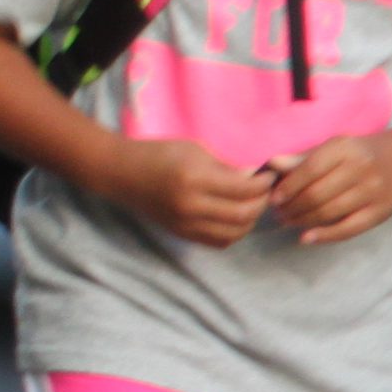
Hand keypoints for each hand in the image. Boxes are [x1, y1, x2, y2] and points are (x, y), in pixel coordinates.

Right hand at [98, 135, 273, 248]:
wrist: (122, 173)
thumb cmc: (158, 153)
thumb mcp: (194, 150)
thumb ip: (225, 167)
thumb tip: (253, 179)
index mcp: (195, 178)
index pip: (244, 189)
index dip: (263, 183)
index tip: (269, 175)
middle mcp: (191, 205)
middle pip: (243, 214)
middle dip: (261, 202)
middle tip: (264, 191)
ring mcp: (186, 223)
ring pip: (234, 233)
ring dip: (250, 220)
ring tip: (251, 205)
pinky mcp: (182, 233)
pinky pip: (219, 241)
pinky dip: (234, 233)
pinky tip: (235, 218)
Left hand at [269, 131, 391, 247]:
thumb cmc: (358, 154)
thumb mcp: (333, 148)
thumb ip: (302, 158)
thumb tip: (271, 164)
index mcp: (345, 148)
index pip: (310, 169)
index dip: (288, 186)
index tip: (273, 198)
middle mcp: (361, 169)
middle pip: (318, 194)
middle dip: (292, 207)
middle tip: (278, 213)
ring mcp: (373, 192)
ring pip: (330, 212)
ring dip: (303, 221)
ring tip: (288, 221)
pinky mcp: (380, 212)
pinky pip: (349, 229)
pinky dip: (325, 236)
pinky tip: (306, 238)